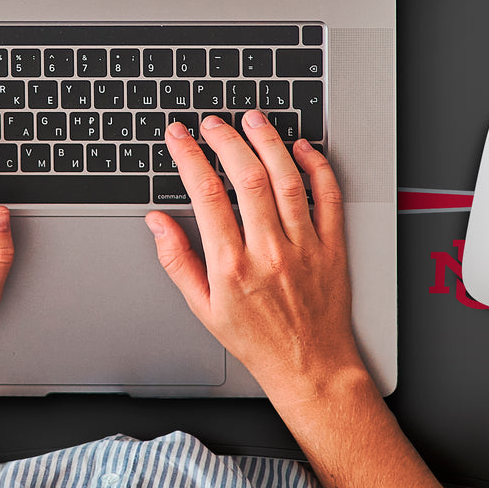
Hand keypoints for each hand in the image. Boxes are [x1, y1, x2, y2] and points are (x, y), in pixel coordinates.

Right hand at [146, 110, 363, 397]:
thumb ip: (176, 260)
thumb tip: (156, 221)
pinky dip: (316, 166)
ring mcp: (303, 246)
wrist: (310, 367)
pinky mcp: (331, 246)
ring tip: (252, 119)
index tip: (179, 136)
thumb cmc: (256, 340)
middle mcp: (268, 251)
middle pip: (246, 177)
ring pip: (286, 179)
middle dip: (226, 140)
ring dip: (268, 141)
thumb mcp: (202, 308)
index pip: (205, 193)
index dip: (188, 156)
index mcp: (231, 266)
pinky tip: (302, 147)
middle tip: (213, 123)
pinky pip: (328, 197)